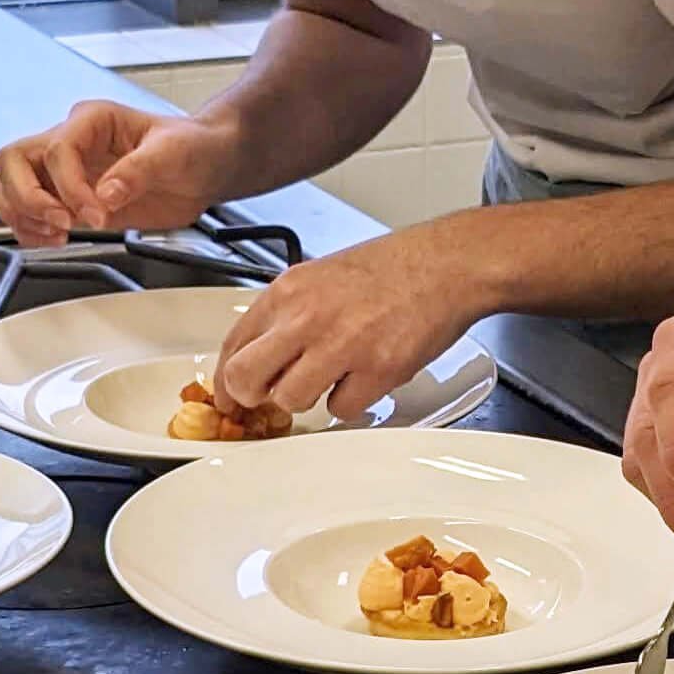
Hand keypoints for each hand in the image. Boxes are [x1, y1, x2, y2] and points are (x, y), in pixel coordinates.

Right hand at [0, 100, 231, 245]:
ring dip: (21, 214)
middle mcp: (71, 142)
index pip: (57, 150)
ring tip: (56, 234)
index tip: (99, 213)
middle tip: (61, 223)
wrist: (207, 166)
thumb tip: (106, 193)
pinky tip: (54, 239)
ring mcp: (66, 172)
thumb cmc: (194, 146)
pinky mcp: (70, 199)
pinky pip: (26, 210)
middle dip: (27, 197)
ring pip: (7, 183)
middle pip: (12, 160)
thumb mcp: (174, 152)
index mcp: (92, 121)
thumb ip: (139, 170)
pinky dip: (28, 229)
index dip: (71, 187)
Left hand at [215, 221, 481, 422]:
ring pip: (291, 400)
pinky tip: (364, 376)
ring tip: (332, 376)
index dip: (226, 381)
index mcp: (288, 291)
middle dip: (253, 398)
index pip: (233, 345)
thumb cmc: (393, 268)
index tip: (230, 396)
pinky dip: (351, 401)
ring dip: (308, 398)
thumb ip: (288, 313)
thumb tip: (263, 353)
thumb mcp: (321, 277)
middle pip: (247, 378)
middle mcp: (307, 316)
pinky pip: (341, 410)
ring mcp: (341, 344)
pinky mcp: (377, 369)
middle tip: (268, 400)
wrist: (446, 264)